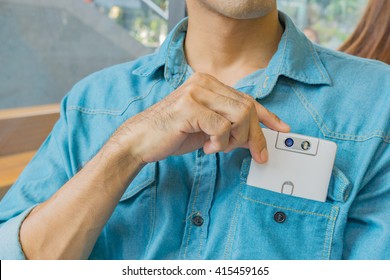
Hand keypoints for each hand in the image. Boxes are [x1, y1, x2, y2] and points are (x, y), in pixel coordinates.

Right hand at [111, 72, 289, 163]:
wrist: (141, 140)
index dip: (267, 116)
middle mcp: (204, 82)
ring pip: (239, 116)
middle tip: (252, 153)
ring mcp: (196, 92)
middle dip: (253, 136)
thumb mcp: (207, 127)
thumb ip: (229, 125)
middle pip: (247, 108)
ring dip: (235, 140)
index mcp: (209, 83)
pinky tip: (206, 147)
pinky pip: (222, 128)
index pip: (246, 99)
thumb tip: (255, 137)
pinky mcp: (189, 107)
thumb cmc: (172, 133)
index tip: (281, 128)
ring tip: (217, 147)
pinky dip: (219, 143)